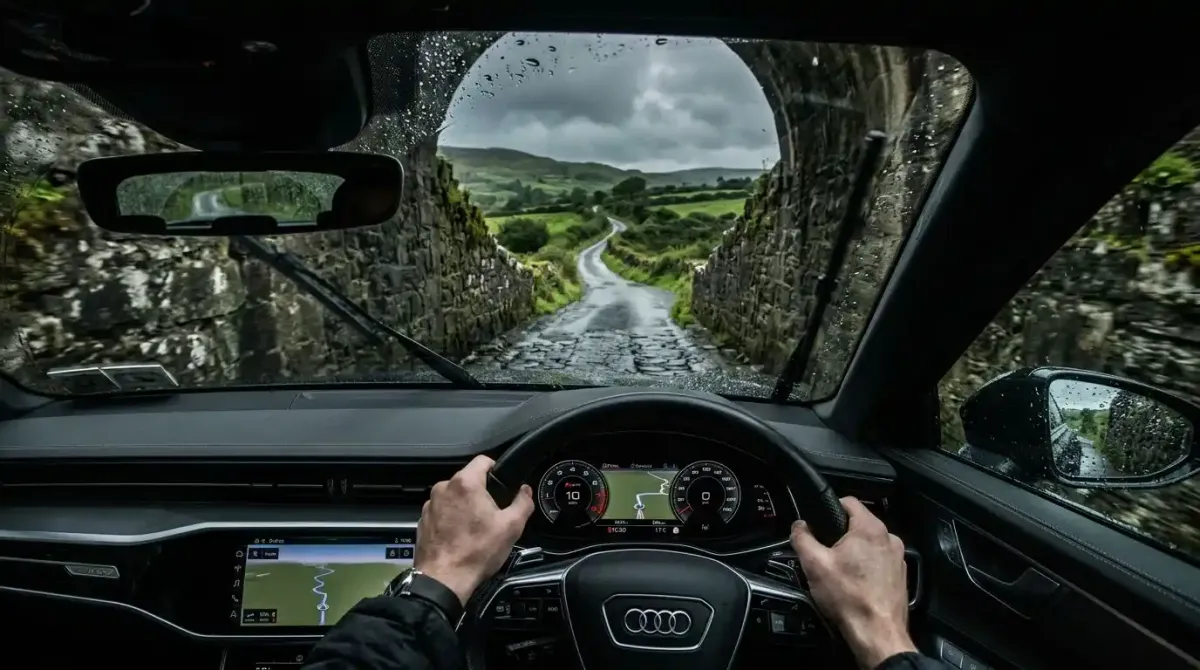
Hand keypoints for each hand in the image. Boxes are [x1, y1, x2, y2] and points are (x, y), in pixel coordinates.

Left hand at [415, 455, 534, 605]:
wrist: (444, 579)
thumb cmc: (478, 551)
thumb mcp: (511, 527)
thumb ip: (523, 503)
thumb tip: (525, 491)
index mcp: (465, 483)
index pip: (483, 460)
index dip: (496, 468)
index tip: (503, 483)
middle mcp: (443, 488)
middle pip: (468, 479)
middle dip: (481, 492)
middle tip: (493, 513)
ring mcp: (430, 504)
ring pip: (453, 496)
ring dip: (464, 505)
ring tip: (475, 528)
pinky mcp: (422, 520)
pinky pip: (442, 511)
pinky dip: (451, 518)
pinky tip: (459, 536)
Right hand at [791, 497, 916, 669]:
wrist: (877, 633)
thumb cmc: (848, 597)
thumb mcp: (814, 564)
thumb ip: (802, 538)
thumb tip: (799, 526)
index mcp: (870, 528)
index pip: (848, 501)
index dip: (829, 508)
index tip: (818, 524)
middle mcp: (889, 538)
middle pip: (858, 524)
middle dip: (840, 535)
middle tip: (825, 554)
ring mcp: (898, 558)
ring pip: (869, 544)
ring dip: (854, 552)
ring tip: (839, 572)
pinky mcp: (900, 575)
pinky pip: (879, 561)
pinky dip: (866, 567)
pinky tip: (854, 585)